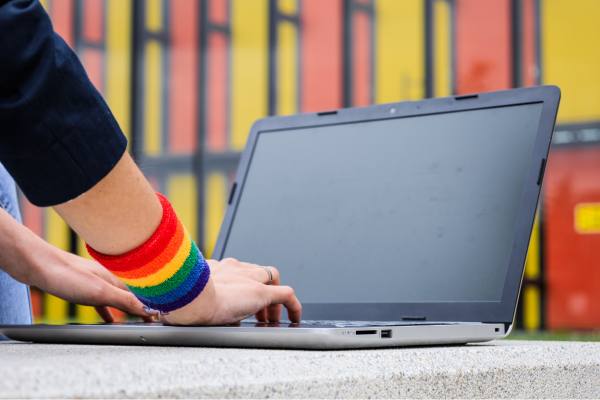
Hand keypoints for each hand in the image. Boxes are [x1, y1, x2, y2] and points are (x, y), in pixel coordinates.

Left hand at [31, 251, 154, 322]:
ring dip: (125, 308)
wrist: (37, 265)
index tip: (161, 315)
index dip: (150, 305)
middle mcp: (106, 279)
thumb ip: (124, 301)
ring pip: (115, 297)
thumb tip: (148, 309)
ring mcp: (93, 282)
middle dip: (141, 305)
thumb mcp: (100, 292)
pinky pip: (100, 301)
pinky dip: (107, 309)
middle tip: (152, 318)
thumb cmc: (66, 276)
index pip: (139, 295)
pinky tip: (106, 316)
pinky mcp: (80, 287)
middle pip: (129, 294)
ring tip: (134, 320)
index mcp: (114, 279)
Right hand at [160, 258, 301, 325]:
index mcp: (215, 268)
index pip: (237, 271)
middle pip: (256, 274)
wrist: (188, 297)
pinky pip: (286, 295)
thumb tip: (190, 314)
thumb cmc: (181, 300)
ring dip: (272, 302)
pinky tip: (294, 318)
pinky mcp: (260, 291)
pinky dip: (293, 306)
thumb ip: (193, 298)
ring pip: (271, 281)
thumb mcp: (186, 296)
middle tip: (258, 314)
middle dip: (258, 293)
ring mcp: (248, 278)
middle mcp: (233, 268)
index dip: (243, 285)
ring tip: (270, 320)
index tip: (240, 301)